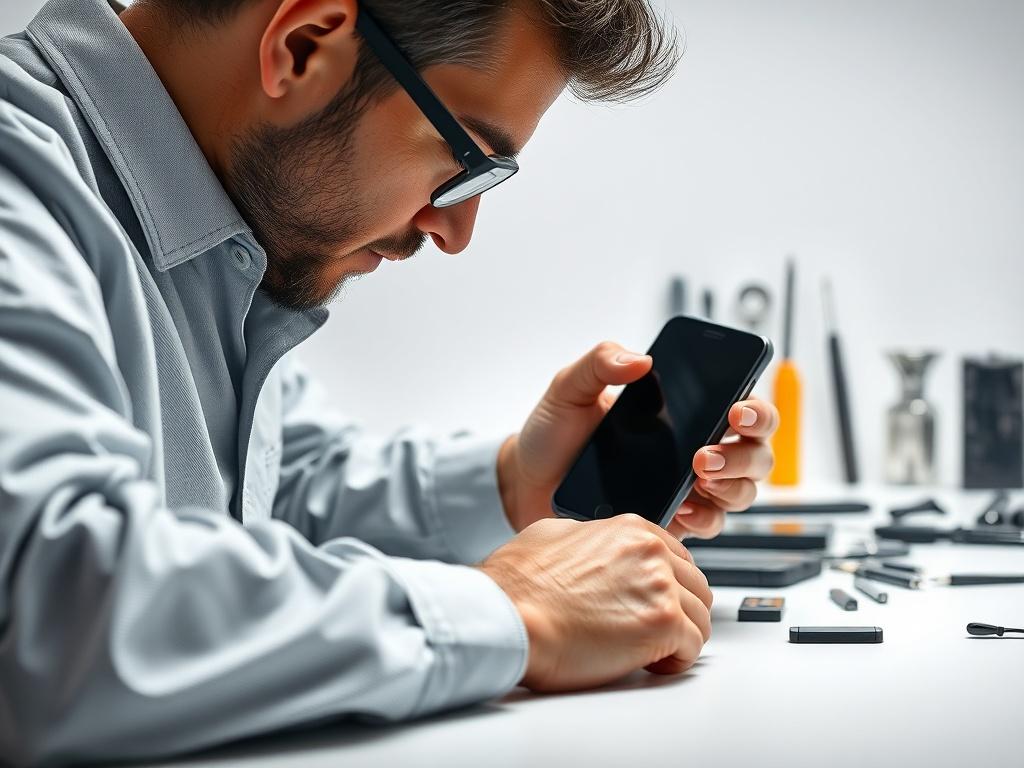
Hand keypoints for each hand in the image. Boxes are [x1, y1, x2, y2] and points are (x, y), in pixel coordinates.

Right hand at [479, 515, 711, 690]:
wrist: (507, 616)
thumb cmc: (516, 586)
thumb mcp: (551, 536)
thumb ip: (586, 540)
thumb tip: (589, 548)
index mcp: (628, 529)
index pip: (677, 556)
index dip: (668, 586)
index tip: (657, 603)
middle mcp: (650, 550)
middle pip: (695, 586)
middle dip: (679, 612)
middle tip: (654, 632)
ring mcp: (660, 585)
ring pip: (700, 617)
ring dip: (678, 638)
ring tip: (649, 652)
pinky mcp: (662, 623)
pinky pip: (692, 648)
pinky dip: (674, 662)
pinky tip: (648, 664)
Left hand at [496, 341, 778, 536]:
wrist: (527, 485)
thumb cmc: (553, 434)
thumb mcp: (570, 387)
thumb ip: (600, 362)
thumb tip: (640, 359)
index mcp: (681, 411)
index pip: (741, 405)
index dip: (756, 408)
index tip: (737, 410)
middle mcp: (693, 447)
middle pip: (755, 452)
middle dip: (745, 453)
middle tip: (706, 453)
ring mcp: (686, 488)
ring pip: (742, 491)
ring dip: (732, 485)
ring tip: (698, 477)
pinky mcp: (672, 522)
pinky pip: (709, 525)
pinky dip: (704, 519)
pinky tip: (682, 509)